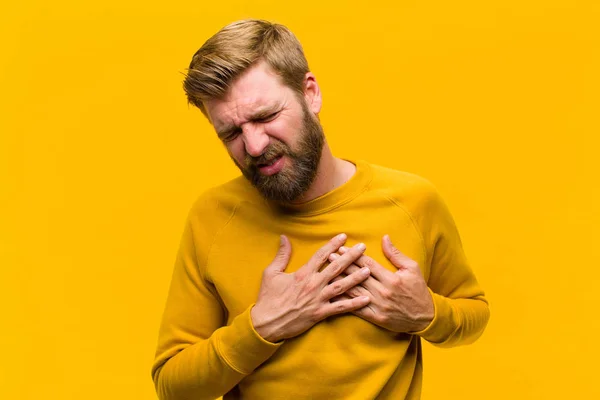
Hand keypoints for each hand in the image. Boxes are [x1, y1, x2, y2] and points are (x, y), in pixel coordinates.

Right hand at [251, 234, 371, 342]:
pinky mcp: (320, 313)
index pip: (321, 255)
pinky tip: (366, 299)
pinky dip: (354, 304)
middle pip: (336, 267)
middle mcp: (313, 284)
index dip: (333, 244)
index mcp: (302, 273)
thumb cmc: (268, 298)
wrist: (266, 323)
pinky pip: (340, 308)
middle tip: (363, 247)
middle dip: (351, 256)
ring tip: (369, 270)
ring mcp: (318, 299)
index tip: (344, 237)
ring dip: (356, 277)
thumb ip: (281, 255)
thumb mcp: (271, 273)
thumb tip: (284, 237)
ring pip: (341, 286)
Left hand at [329, 235, 433, 332]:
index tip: (341, 248)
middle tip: (329, 257)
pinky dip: (344, 301)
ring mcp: (379, 306)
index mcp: (392, 278)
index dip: (353, 255)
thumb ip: (396, 254)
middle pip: (358, 276)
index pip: (367, 264)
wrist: (425, 317)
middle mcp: (384, 292)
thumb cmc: (418, 290)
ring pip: (354, 291)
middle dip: (342, 265)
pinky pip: (357, 308)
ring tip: (327, 273)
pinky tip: (334, 295)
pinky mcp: (376, 317)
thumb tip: (384, 237)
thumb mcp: (412, 268)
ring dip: (340, 281)